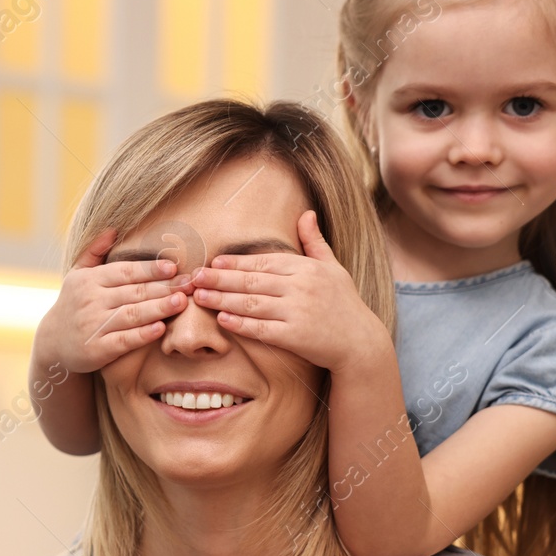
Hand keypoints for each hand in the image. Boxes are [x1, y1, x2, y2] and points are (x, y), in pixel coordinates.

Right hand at [34, 228, 191, 373]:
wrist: (52, 341)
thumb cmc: (73, 304)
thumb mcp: (77, 274)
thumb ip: (94, 251)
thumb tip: (113, 228)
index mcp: (89, 280)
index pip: (125, 271)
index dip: (150, 269)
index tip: (173, 267)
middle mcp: (90, 300)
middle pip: (133, 292)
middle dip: (164, 287)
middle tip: (189, 284)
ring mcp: (92, 326)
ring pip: (131, 315)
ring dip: (158, 308)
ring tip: (182, 301)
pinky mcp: (95, 350)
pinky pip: (123, 340)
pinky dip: (142, 335)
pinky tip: (161, 329)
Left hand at [189, 210, 388, 373]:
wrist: (360, 342)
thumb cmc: (344, 303)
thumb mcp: (334, 267)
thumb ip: (315, 242)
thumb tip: (307, 213)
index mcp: (306, 268)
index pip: (264, 261)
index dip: (236, 262)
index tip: (214, 262)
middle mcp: (301, 287)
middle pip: (252, 281)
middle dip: (220, 279)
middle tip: (195, 278)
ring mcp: (298, 311)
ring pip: (252, 303)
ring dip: (222, 300)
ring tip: (199, 297)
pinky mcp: (295, 336)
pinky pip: (262, 329)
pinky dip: (240, 324)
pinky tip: (222, 320)